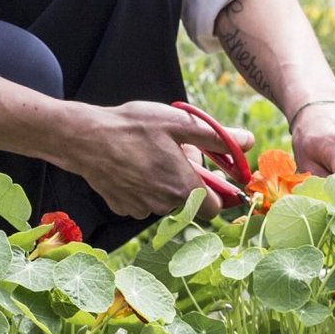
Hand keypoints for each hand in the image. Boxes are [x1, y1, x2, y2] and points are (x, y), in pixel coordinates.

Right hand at [65, 102, 247, 219]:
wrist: (86, 138)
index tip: (208, 172)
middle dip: (187, 183)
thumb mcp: (180, 123)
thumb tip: (248, 142)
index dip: (216, 190)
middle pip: (189, 202)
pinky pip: (143, 202)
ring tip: (150, 155)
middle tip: (174, 155)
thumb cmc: (134, 127)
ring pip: (165, 202)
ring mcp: (142, 209)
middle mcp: (165, 205)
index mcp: (185, 188)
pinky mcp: (124, 208)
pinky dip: (143, 188)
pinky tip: (132, 166)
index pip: (215, 207)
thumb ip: (217, 138)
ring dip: (164, 184)